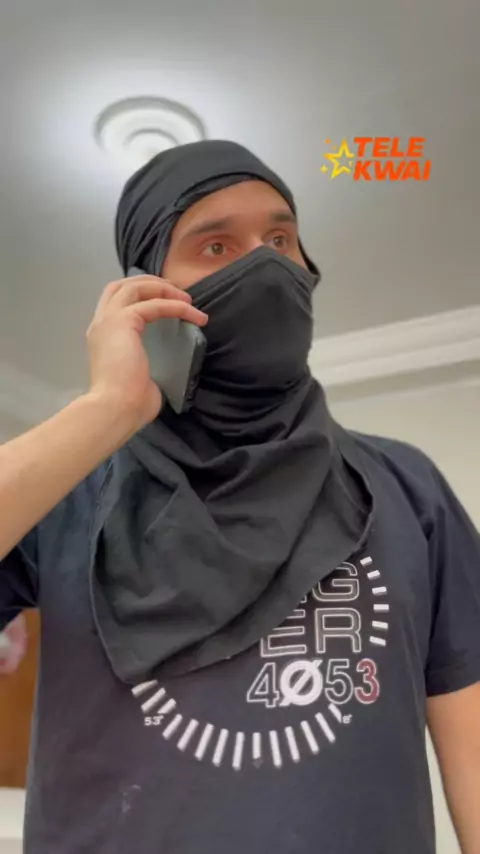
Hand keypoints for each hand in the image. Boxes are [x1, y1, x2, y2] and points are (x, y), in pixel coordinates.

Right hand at [87, 274, 207, 430]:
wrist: (115, 408)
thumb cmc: (126, 403)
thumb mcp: (136, 377)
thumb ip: (142, 367)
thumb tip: (153, 377)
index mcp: (102, 336)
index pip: (116, 302)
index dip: (141, 295)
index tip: (166, 300)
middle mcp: (101, 323)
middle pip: (122, 286)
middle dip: (150, 284)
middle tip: (177, 292)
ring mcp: (109, 320)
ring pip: (135, 287)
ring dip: (164, 290)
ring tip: (188, 300)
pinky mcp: (124, 321)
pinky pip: (154, 304)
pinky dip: (175, 306)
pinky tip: (192, 315)